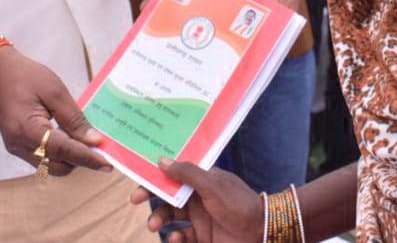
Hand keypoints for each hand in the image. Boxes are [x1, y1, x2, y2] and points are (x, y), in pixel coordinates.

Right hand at [0, 46, 109, 176]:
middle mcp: (18, 145)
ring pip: (50, 165)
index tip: (107, 164)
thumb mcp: (56, 92)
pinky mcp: (17, 146)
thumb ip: (74, 119)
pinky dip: (60, 153)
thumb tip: (94, 141)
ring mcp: (16, 148)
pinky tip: (72, 138)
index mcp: (27, 129)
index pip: (62, 151)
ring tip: (88, 143)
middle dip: (79, 161)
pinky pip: (43, 157)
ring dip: (70, 158)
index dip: (87, 158)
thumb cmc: (27, 77)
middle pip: (56, 166)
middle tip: (100, 148)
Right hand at [131, 158, 262, 242]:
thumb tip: (161, 160)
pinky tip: (176, 238)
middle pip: (167, 197)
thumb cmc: (238, 203)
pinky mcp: (201, 238)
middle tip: (136, 200)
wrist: (261, 232)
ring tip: (154, 225)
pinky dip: (175, 239)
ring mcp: (199, 219)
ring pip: (170, 218)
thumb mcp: (212, 185)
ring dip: (158, 219)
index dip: (155, 178)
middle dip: (151, 199)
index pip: (173, 176)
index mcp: (201, 181)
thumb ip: (187, 173)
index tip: (137, 182)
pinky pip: (181, 238)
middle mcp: (197, 198)